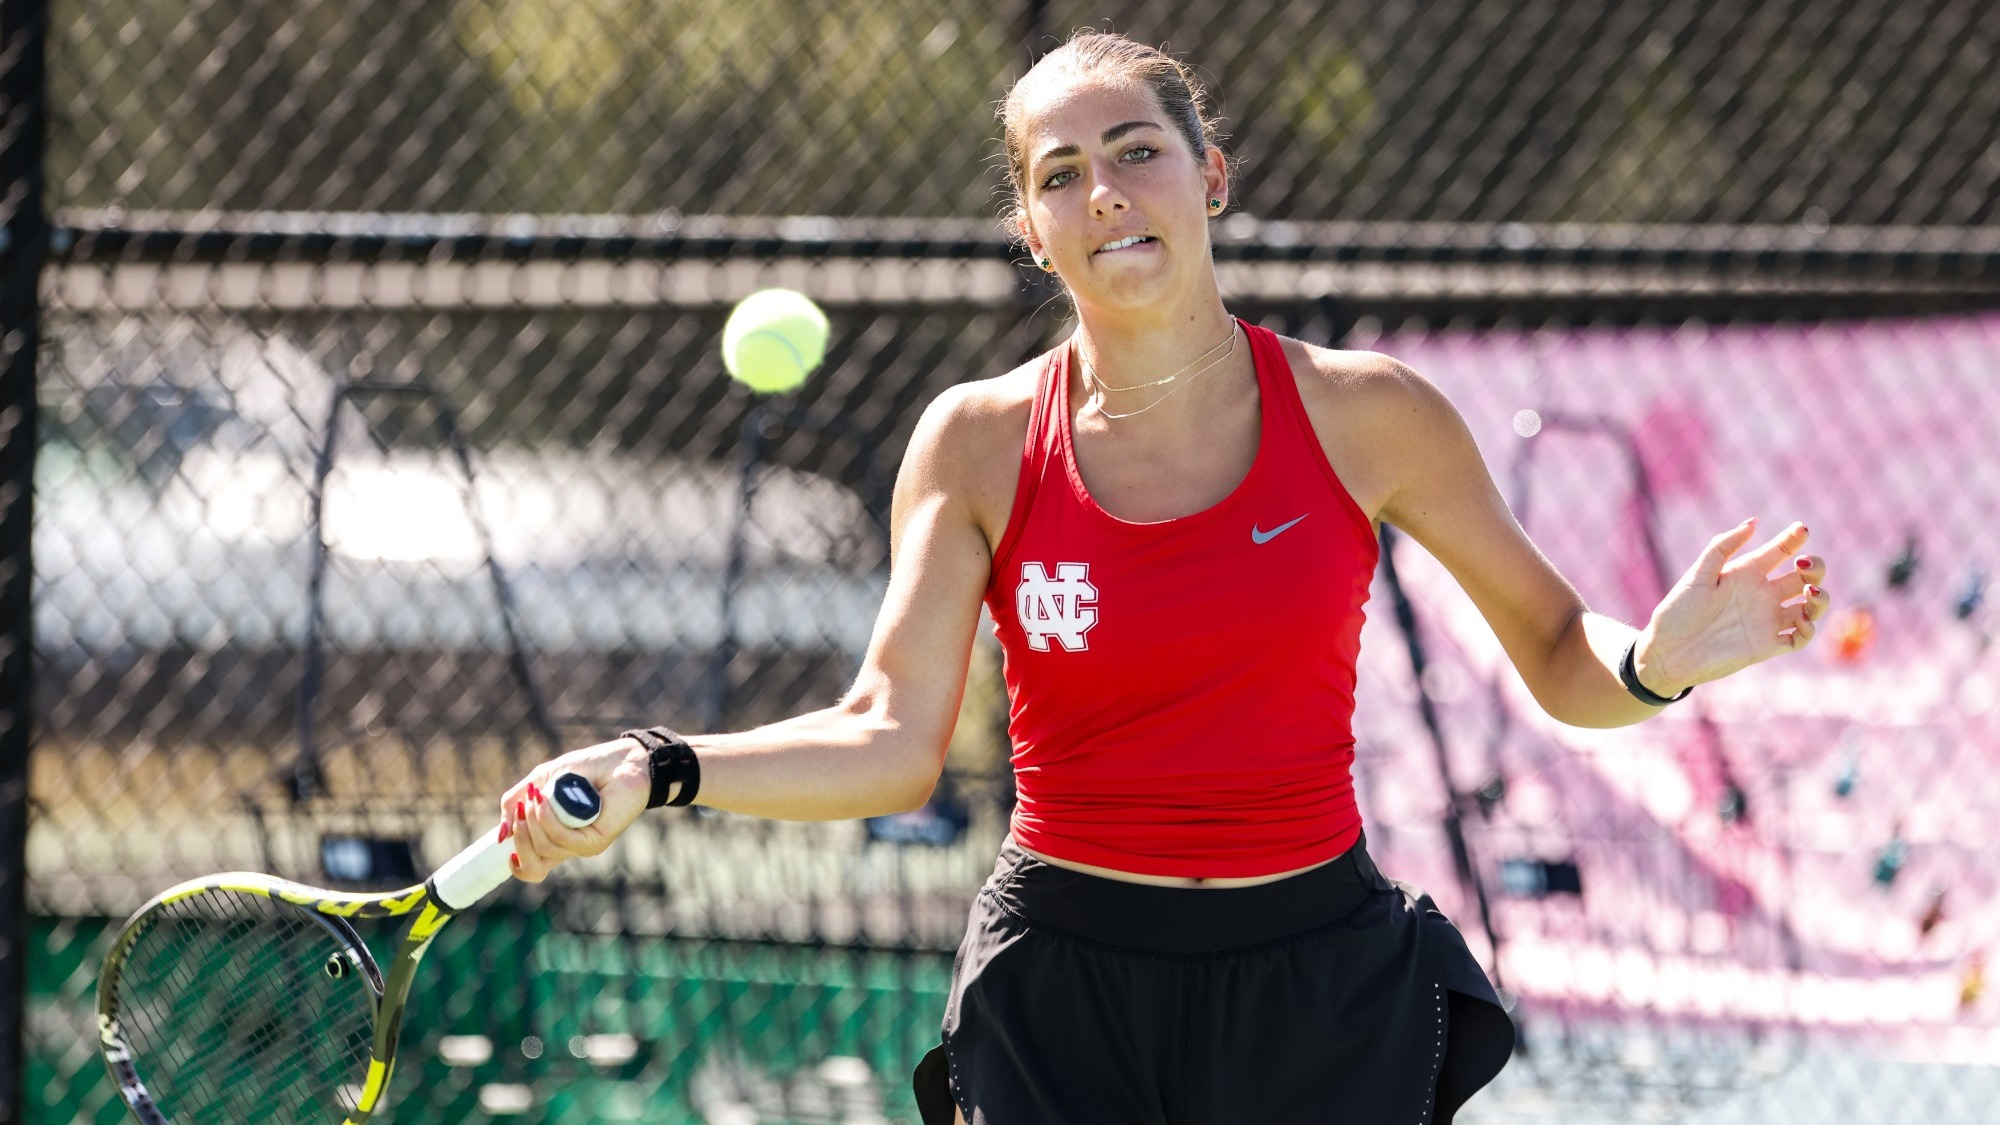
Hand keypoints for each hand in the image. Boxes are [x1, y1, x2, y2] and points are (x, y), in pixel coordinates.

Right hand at [500, 737, 653, 882]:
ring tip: (537, 795)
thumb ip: (515, 803)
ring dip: (534, 820)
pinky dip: (548, 819)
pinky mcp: (596, 840)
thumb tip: (500, 835)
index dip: (514, 864)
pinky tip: (545, 799)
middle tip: (521, 808)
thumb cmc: (585, 769)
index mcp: (554, 838)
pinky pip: (563, 838)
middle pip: (533, 867)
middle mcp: (568, 847)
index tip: (504, 844)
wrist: (623, 761)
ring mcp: (583, 845)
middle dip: (519, 838)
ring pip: (545, 848)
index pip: (531, 870)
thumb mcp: (540, 780)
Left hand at [1636, 518, 1830, 692]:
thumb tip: (1753, 522)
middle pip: (1804, 578)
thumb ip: (1722, 547)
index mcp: (1746, 573)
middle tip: (1805, 566)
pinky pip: (1800, 639)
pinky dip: (1809, 631)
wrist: (1668, 652)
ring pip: (1810, 607)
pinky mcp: (1767, 646)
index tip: (1802, 529)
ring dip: (1820, 599)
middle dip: (1816, 568)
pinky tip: (1803, 622)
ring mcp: (1767, 620)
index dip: (1794, 538)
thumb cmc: (1678, 611)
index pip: (1779, 551)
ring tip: (1810, 593)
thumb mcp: (1698, 575)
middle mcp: (1762, 595)